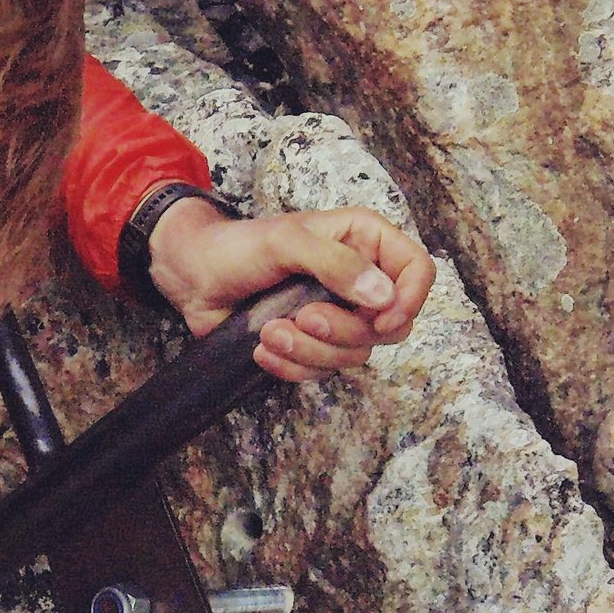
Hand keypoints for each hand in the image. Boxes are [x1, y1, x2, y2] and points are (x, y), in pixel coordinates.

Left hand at [146, 197, 434, 382]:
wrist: (196, 277)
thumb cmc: (239, 247)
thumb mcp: (286, 242)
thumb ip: (336, 264)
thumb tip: (382, 296)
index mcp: (364, 241)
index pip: (417, 271)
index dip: (409, 299)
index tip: (380, 319)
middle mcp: (360, 280)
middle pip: (391, 325)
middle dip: (344, 331)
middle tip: (304, 318)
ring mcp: (339, 315)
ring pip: (355, 354)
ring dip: (310, 351)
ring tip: (270, 332)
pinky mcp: (315, 345)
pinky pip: (323, 371)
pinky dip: (293, 366)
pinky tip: (264, 349)